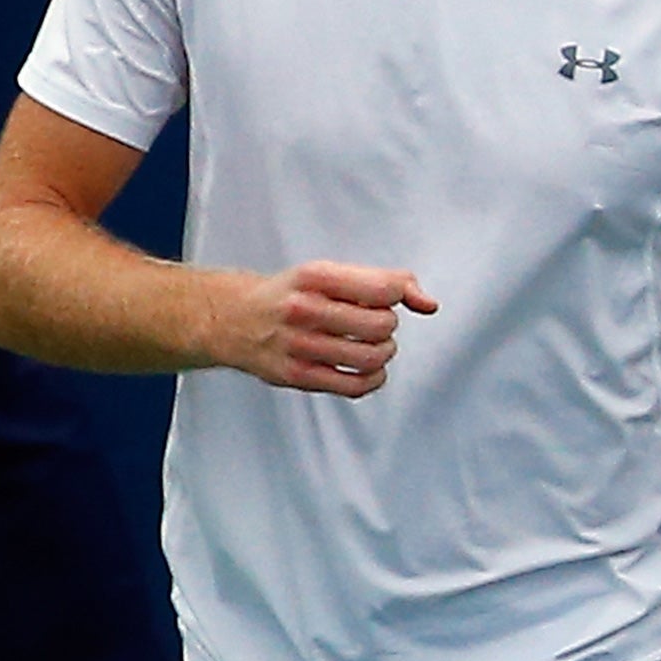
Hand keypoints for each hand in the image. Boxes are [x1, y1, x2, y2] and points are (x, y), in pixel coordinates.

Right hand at [210, 260, 438, 397]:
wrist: (233, 319)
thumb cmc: (289, 295)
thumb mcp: (330, 273)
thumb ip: (383, 282)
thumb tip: (428, 304)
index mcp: (316, 277)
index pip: (383, 288)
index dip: (400, 295)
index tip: (392, 299)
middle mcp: (304, 309)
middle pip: (381, 325)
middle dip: (388, 325)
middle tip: (376, 324)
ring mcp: (298, 345)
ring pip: (371, 357)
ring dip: (384, 352)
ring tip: (374, 345)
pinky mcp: (295, 376)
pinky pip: (353, 386)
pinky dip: (373, 379)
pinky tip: (369, 370)